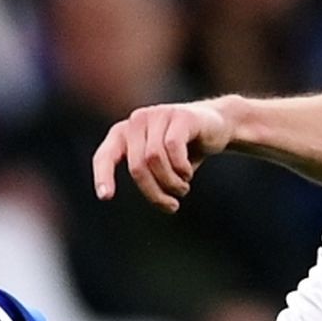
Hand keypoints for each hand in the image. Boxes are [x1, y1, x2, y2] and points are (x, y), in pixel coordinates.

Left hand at [91, 100, 233, 212]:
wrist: (218, 125)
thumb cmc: (183, 150)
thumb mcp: (160, 164)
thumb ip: (144, 173)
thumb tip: (124, 195)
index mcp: (124, 133)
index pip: (105, 155)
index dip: (103, 176)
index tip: (106, 197)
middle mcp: (137, 120)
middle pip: (137, 166)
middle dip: (154, 192)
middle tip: (171, 206)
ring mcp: (158, 114)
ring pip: (154, 159)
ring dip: (171, 183)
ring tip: (182, 189)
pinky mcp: (180, 116)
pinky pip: (173, 148)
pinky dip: (181, 168)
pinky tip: (187, 174)